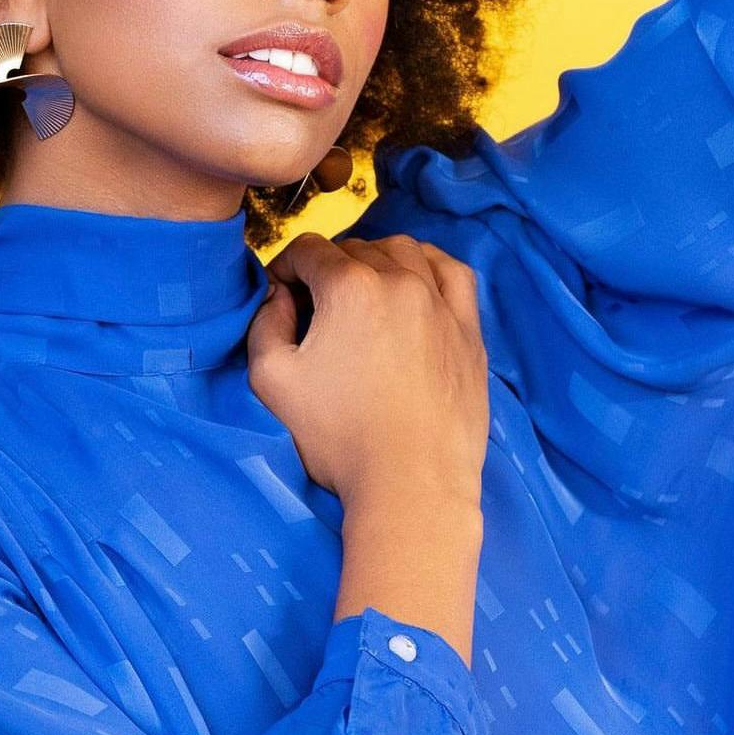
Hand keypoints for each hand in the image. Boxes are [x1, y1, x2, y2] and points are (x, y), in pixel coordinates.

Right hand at [246, 232, 488, 511]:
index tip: (281, 295)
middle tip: (316, 309)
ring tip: (363, 294)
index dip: (285, 268)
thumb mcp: (272, 380)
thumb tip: (280, 295)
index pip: (308, 250)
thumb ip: (264, 323)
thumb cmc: (339, 438)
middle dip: (328, 269)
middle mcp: (399, 282)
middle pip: (355, 249)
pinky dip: (429, 266)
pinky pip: (452, 273)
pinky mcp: (469, 330)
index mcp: (349, 287)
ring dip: (376, 260)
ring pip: (403, 251)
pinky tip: (416, 283)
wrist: (412, 485)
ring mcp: (441, 303)